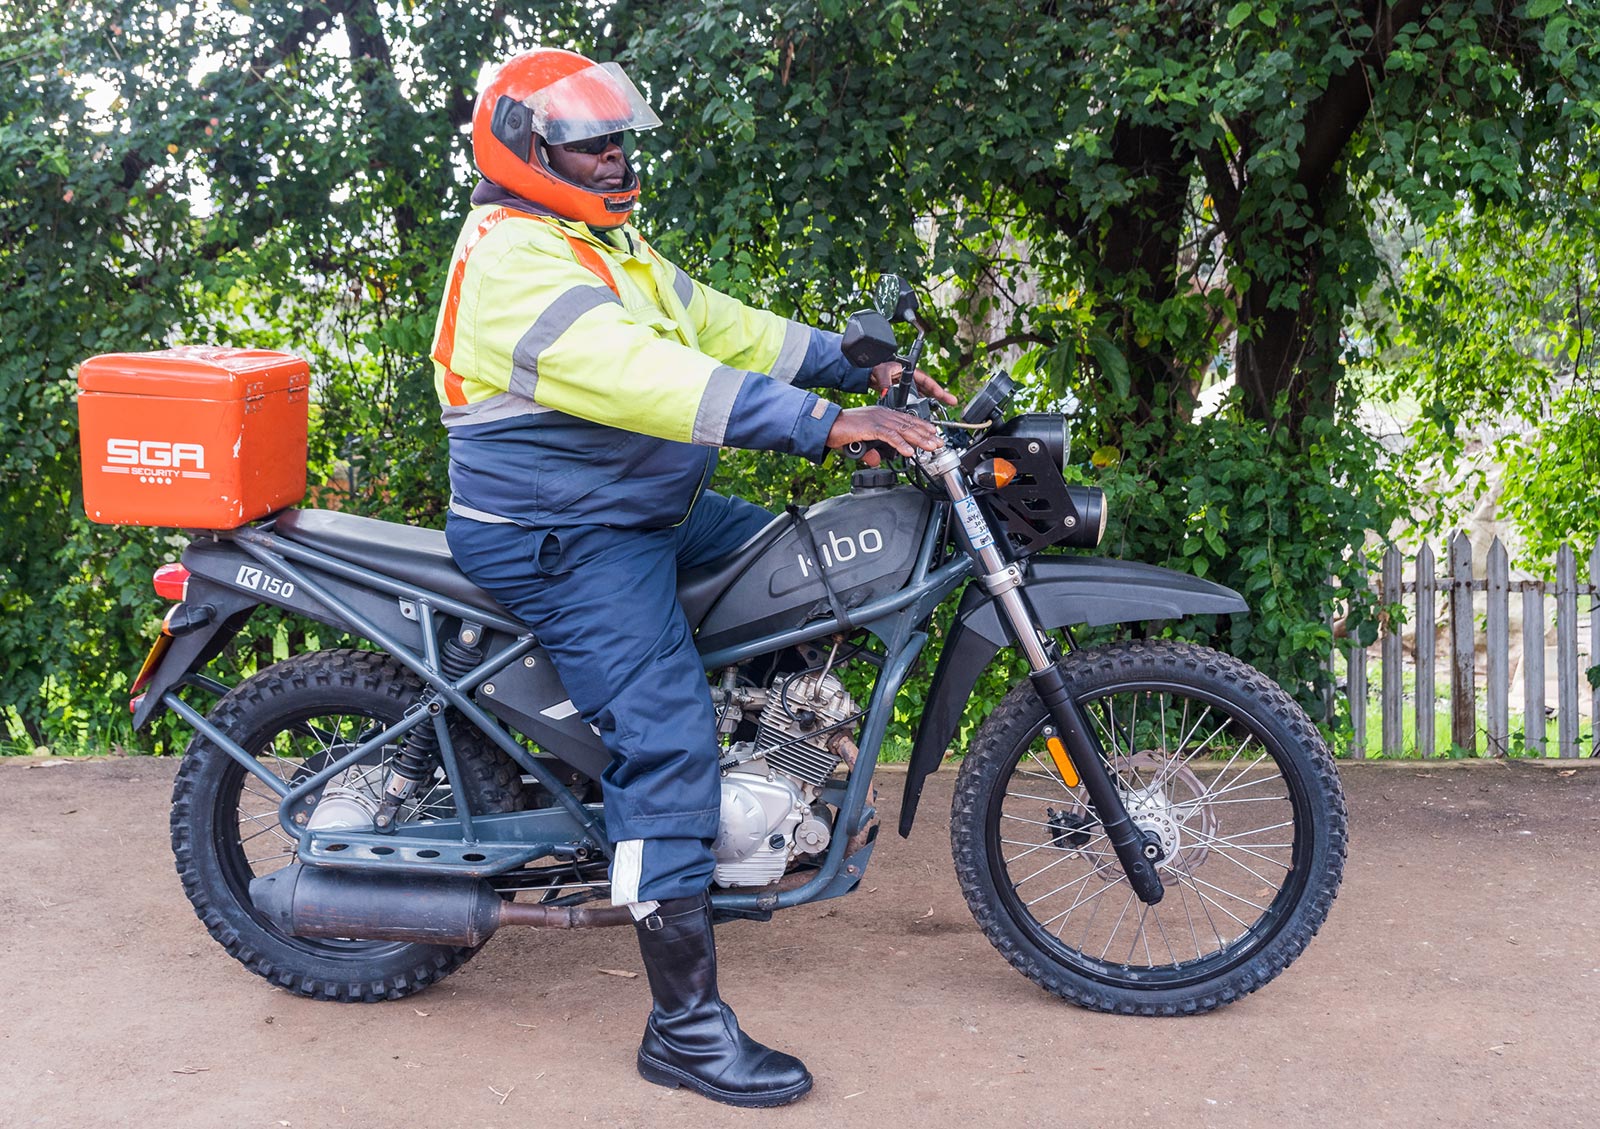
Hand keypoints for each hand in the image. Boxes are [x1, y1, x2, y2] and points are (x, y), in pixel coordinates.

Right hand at [826, 406, 943, 464]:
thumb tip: (877, 460)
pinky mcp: (871, 427)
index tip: (933, 434)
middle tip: (939, 443)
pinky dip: (901, 444)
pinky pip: (889, 436)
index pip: (906, 420)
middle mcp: (882, 414)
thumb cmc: (841, 432)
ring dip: (919, 439)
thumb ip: (870, 452)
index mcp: (881, 415)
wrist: (827, 426)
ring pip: (903, 429)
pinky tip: (909, 451)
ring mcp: (877, 419)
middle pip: (909, 424)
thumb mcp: (860, 444)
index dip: (922, 427)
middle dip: (926, 434)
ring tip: (930, 447)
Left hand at [869, 362, 957, 405]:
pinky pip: (916, 400)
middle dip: (941, 395)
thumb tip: (886, 391)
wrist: (869, 375)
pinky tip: (926, 414)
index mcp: (910, 372)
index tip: (943, 395)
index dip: (936, 388)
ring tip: (943, 409)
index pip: (926, 380)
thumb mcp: (881, 372)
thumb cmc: (876, 369)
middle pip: (929, 388)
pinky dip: (922, 406)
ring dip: (933, 402)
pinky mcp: (905, 394)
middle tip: (953, 401)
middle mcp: (912, 380)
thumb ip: (885, 382)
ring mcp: (909, 387)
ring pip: (924, 395)